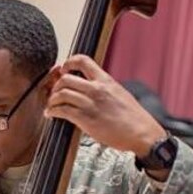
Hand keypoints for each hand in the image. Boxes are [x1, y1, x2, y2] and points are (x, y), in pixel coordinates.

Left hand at [44, 54, 164, 155]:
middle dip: (56, 85)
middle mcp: (96, 89)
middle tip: (54, 92)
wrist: (141, 133)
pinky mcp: (85, 119)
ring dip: (52, 100)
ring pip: (62, 93)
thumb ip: (105, 90)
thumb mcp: (120, 94)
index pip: (83, 61)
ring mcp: (90, 103)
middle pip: (66, 78)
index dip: (69, 62)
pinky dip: (53, 112)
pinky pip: (62, 110)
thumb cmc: (134, 118)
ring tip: (51, 106)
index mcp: (106, 80)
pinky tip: (52, 115)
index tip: (63, 69)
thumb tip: (93, 91)